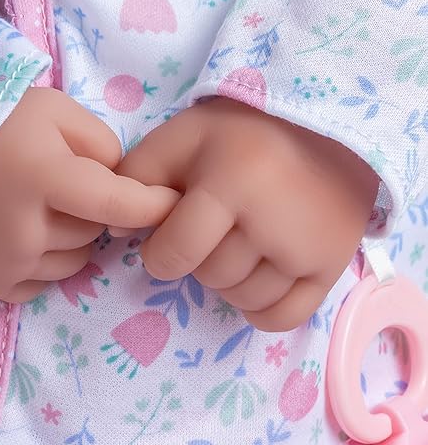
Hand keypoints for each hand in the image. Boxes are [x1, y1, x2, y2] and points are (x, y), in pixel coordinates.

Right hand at [0, 87, 178, 302]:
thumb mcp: (55, 110)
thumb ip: (100, 143)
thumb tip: (120, 182)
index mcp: (44, 178)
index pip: (117, 204)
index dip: (152, 206)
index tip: (173, 204)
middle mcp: (25, 229)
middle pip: (92, 232)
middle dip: (92, 211)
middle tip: (66, 185)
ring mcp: (5, 262)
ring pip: (73, 261)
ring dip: (71, 239)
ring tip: (42, 208)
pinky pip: (42, 283)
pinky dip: (44, 262)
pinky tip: (24, 233)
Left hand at [115, 98, 378, 331]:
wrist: (324, 126)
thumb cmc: (242, 131)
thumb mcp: (182, 135)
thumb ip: (139, 174)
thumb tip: (113, 230)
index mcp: (231, 184)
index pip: (175, 254)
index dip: (159, 252)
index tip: (166, 237)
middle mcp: (272, 221)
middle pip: (210, 277)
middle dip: (198, 259)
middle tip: (210, 230)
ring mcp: (306, 249)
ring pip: (243, 298)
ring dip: (228, 281)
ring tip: (236, 244)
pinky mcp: (331, 267)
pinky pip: (282, 318)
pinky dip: (261, 307)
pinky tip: (258, 275)